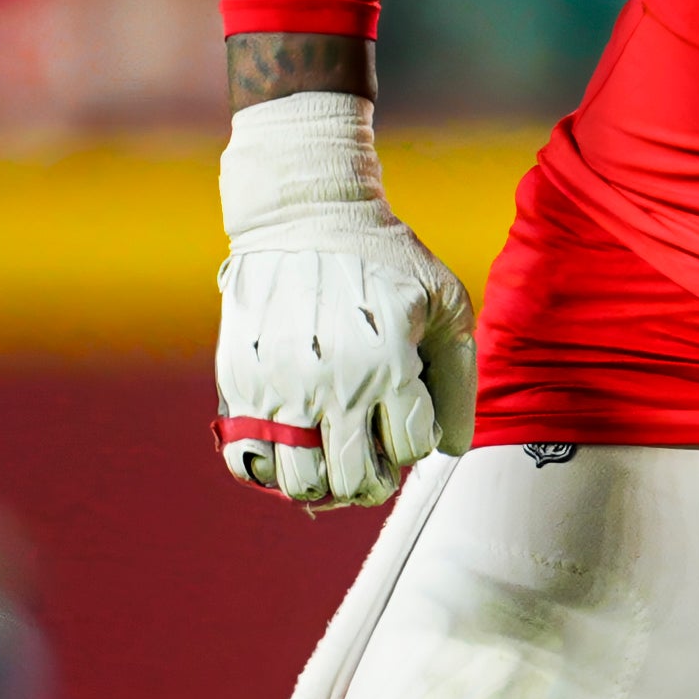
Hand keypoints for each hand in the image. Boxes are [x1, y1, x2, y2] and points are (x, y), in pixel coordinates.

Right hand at [213, 92, 475, 509]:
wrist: (304, 213)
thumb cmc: (386, 259)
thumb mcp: (446, 301)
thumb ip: (459, 378)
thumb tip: (451, 450)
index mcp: (388, 363)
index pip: (411, 448)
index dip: (416, 438)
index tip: (406, 412)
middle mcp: (333, 384)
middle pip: (357, 481)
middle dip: (375, 475)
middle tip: (373, 451)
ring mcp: (280, 388)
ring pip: (301, 484)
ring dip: (324, 482)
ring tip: (331, 452)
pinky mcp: (239, 384)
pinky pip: (247, 461)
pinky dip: (270, 469)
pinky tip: (292, 444)